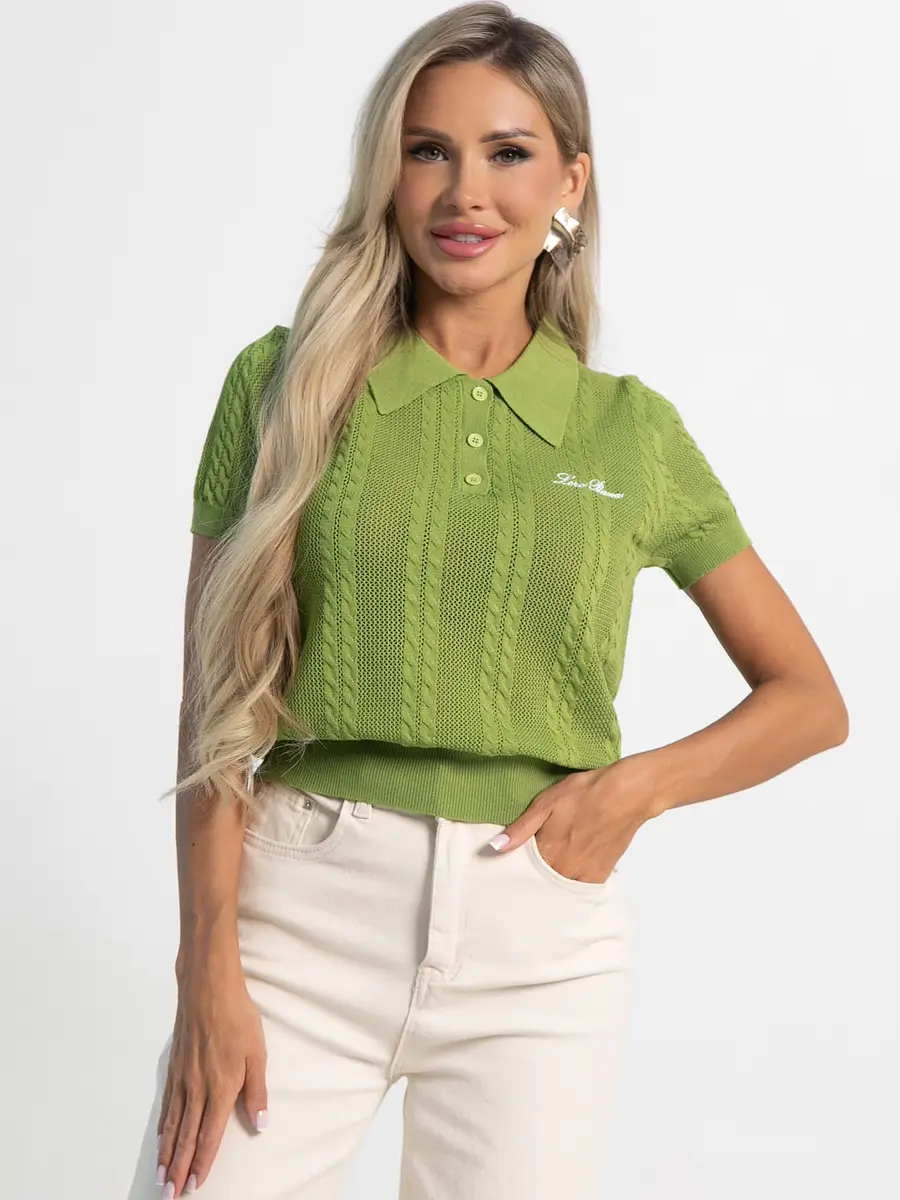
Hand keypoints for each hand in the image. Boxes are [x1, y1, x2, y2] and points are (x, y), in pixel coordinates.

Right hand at [156, 957, 268, 1196]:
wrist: (207, 988)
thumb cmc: (237, 1017)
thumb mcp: (257, 1053)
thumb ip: (257, 1091)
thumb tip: (261, 1123)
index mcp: (220, 1088)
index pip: (209, 1135)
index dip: (202, 1163)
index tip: (196, 1186)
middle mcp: (197, 1089)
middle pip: (185, 1137)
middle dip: (178, 1169)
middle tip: (170, 1195)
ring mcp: (182, 1079)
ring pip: (171, 1125)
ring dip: (166, 1154)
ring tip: (160, 1177)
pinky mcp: (174, 1068)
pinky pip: (166, 1105)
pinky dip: (162, 1127)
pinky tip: (160, 1138)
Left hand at [488, 760, 658, 882]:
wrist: (628, 794)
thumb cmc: (586, 793)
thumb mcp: (547, 803)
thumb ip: (521, 829)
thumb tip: (495, 847)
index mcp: (548, 852)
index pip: (523, 872)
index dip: (516, 868)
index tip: (508, 865)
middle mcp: (565, 870)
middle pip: (541, 883)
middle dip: (533, 877)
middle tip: (530, 866)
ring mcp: (584, 875)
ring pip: (560, 886)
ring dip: (552, 881)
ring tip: (550, 865)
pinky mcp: (601, 875)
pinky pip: (579, 887)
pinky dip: (571, 881)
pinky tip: (568, 868)